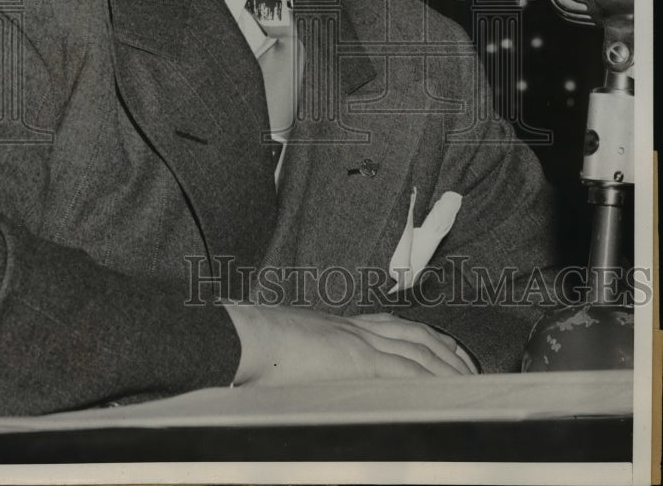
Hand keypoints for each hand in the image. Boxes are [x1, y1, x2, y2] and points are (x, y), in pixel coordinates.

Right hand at [223, 305, 473, 385]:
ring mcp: (357, 340)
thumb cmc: (257, 346)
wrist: (245, 336)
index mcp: (342, 326)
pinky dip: (428, 378)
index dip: (426, 337)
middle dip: (447, 351)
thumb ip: (314, 362)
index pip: (396, 326)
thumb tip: (316, 379)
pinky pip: (403, 369)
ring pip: (417, 349)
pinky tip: (444, 390)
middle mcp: (356, 328)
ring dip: (447, 366)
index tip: (446, 349)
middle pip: (416, 334)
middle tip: (471, 369)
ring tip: (469, 382)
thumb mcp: (293, 352)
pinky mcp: (355, 358)